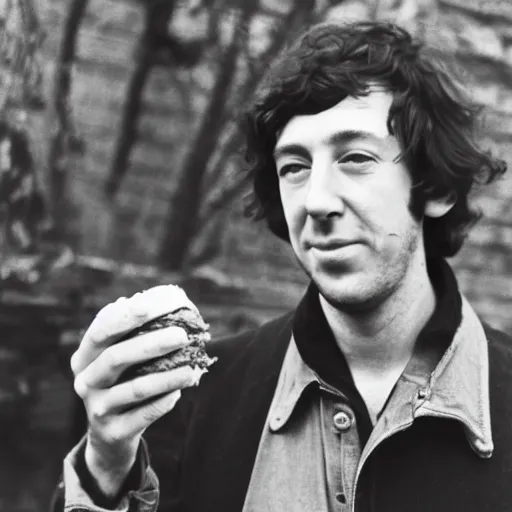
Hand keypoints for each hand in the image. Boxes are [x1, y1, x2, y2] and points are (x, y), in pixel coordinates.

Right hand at [70, 288, 200, 495]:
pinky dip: (164, 402)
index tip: (150, 304)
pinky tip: (179, 392)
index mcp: (84, 356)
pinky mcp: (113, 432)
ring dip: (167, 377)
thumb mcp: (120, 356)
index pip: (101, 330)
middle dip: (152, 344)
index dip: (125, 316)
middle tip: (182, 335)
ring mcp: (97, 409)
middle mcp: (85, 381)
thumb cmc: (122, 381)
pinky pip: (144, 415)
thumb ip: (135, 330)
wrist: (109, 435)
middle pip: (116, 357)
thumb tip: (166, 295)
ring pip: (135, 389)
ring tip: (192, 369)